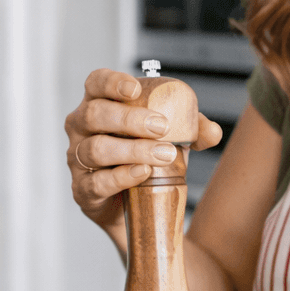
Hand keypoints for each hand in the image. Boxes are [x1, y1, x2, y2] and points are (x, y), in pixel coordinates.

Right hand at [64, 69, 223, 237]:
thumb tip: (213, 132)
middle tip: (161, 127)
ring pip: (96, 149)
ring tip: (164, 155)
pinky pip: (98, 182)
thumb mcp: (170, 138)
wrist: (136, 207)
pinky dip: (122, 176)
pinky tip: (144, 173)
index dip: (111, 83)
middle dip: (129, 119)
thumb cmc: (146, 158)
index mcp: (99, 104)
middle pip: (94, 114)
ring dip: (133, 150)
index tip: (135, 89)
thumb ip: (192, 130)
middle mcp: (81, 129)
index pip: (95, 83)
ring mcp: (77, 160)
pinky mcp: (82, 190)